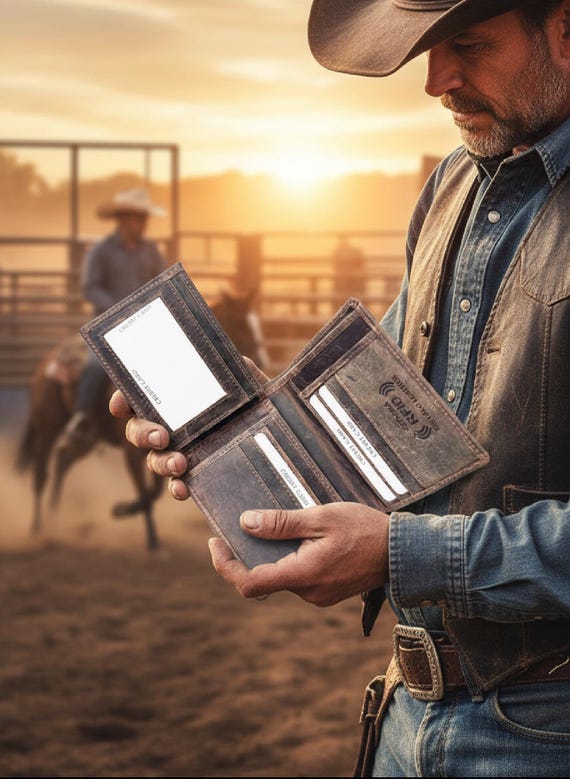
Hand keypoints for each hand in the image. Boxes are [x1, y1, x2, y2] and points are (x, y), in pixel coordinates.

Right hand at [108, 358, 268, 500]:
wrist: (271, 431)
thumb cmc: (252, 401)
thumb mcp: (248, 383)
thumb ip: (241, 372)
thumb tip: (240, 363)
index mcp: (175, 398)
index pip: (139, 396)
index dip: (123, 400)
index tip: (120, 405)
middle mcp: (170, 424)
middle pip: (139, 430)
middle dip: (143, 433)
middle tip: (161, 436)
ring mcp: (179, 450)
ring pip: (154, 458)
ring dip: (161, 462)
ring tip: (179, 463)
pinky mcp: (193, 473)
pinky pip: (175, 483)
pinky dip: (175, 487)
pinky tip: (183, 488)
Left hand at [209, 502, 389, 606]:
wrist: (403, 552)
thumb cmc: (365, 530)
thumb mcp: (321, 517)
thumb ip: (282, 523)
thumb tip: (245, 523)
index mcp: (303, 575)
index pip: (249, 583)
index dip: (225, 566)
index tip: (216, 542)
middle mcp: (307, 592)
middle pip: (262, 579)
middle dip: (248, 553)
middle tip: (242, 524)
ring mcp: (318, 595)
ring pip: (280, 577)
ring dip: (270, 555)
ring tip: (273, 524)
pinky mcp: (326, 592)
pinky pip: (297, 577)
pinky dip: (288, 559)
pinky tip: (296, 537)